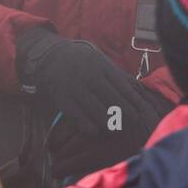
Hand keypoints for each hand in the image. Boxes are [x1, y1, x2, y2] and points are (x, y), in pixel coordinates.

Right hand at [16, 27, 174, 140]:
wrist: (47, 56)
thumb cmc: (79, 62)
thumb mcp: (98, 61)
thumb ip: (116, 75)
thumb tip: (139, 91)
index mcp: (101, 66)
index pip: (124, 88)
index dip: (134, 103)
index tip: (140, 113)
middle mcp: (90, 76)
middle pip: (114, 102)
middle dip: (125, 116)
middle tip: (131, 126)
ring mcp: (75, 88)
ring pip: (99, 113)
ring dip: (109, 124)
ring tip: (114, 129)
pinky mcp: (62, 99)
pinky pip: (81, 120)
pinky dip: (91, 128)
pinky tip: (96, 130)